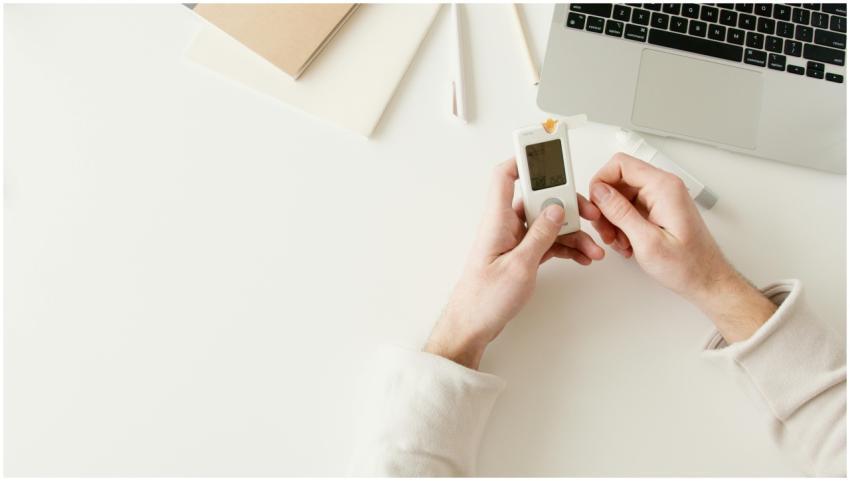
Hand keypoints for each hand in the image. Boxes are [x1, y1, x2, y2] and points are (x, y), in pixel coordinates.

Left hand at [425, 160, 604, 368]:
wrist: (473, 326)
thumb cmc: (485, 298)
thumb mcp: (520, 265)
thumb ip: (540, 235)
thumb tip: (556, 209)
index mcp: (497, 220)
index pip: (504, 176)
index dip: (524, 160)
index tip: (548, 153)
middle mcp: (504, 225)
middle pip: (539, 200)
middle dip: (567, 206)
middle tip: (590, 214)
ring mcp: (513, 240)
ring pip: (548, 225)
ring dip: (572, 234)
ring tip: (593, 249)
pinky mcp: (521, 255)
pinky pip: (548, 242)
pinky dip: (565, 248)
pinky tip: (582, 257)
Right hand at [589, 153, 775, 342]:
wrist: (706, 280)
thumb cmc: (688, 265)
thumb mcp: (647, 241)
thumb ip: (621, 212)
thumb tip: (600, 192)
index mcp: (664, 188)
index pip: (621, 164)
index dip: (601, 182)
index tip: (595, 205)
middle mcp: (664, 188)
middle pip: (618, 181)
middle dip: (605, 206)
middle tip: (606, 230)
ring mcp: (662, 199)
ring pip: (621, 196)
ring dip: (613, 219)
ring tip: (619, 241)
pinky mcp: (659, 210)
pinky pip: (630, 208)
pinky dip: (622, 225)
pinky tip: (627, 242)